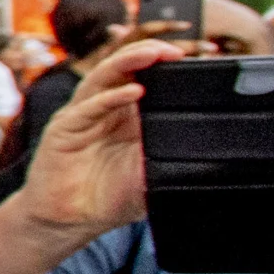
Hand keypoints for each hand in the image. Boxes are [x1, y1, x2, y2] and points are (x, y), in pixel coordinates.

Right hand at [18, 36, 178, 238]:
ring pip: (103, 78)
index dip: (164, 65)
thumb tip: (209, 144)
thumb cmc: (108, 198)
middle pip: (123, 69)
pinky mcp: (64, 129)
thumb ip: (170, 155)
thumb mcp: (150, 174)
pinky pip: (88, 108)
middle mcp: (103, 109)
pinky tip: (133, 92)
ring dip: (128, 62)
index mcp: (127, 116)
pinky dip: (110, 98)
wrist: (69, 221)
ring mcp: (82, 116)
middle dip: (148, 54)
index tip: (194, 59)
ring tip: (153, 55)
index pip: (145, 77)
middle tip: (175, 51)